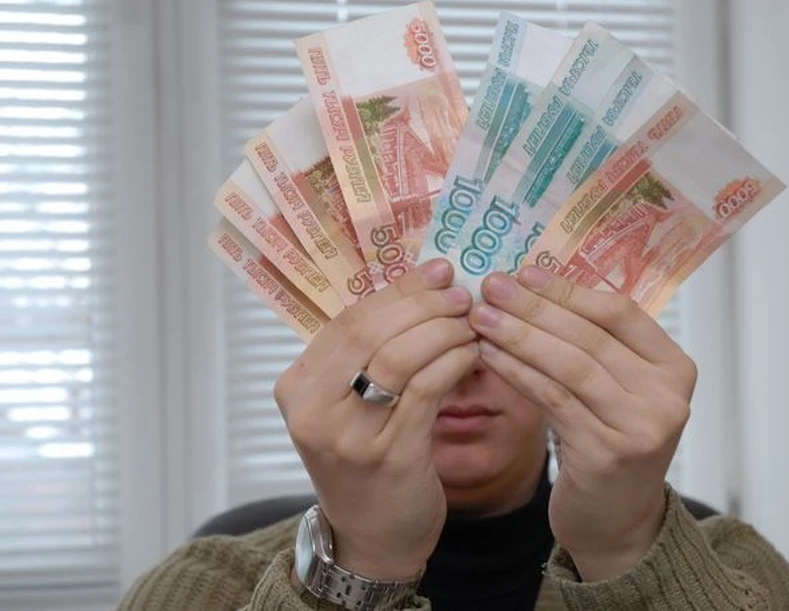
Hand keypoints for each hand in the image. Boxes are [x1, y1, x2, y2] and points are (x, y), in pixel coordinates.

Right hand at [274, 259, 477, 579]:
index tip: (437, 270)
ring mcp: (348, 435)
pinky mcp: (390, 454)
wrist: (371, 537)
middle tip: (460, 293)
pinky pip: (426, 390)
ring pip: (400, 357)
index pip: (348, 320)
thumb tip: (419, 289)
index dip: (397, 290)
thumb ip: (367, 355)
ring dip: (443, 330)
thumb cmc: (365, 461)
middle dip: (423, 304)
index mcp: (296, 387)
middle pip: (370, 333)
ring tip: (472, 320)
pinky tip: (473, 352)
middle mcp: (312, 409)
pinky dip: (454, 361)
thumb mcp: (347, 406)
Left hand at [470, 267, 695, 580]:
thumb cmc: (609, 440)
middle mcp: (667, 396)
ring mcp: (641, 428)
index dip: (568, 290)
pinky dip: (518, 372)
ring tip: (480, 316)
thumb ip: (593, 344)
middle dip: (534, 308)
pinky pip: (553, 400)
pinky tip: (489, 355)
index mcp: (674, 367)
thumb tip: (533, 284)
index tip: (524, 272)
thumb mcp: (617, 389)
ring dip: (519, 336)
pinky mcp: (607, 454)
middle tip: (490, 286)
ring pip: (570, 366)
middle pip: (591, 337)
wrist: (617, 519)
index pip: (619, 313)